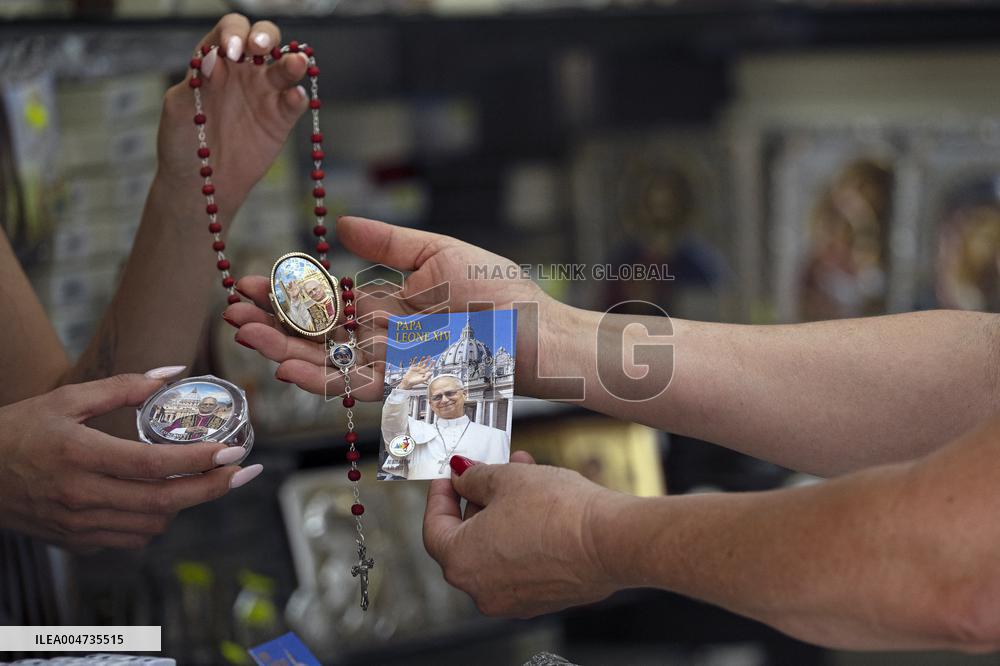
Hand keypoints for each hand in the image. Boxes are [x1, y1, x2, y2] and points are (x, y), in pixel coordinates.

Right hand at [0, 374, 261, 551]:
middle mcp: (81, 495)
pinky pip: (132, 538)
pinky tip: (162, 497)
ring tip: (204, 479)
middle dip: (213, 488)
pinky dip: (156, 520)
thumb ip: (123, 386)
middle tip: (245, 473)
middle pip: (164, 502)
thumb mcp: (66, 399)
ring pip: (153, 524)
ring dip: (186, 503)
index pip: (154, 465)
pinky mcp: (76, 542)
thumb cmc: (19, 430)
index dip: (200, 461)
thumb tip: (173, 372)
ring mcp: (78, 524)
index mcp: (79, 454)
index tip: (235, 452)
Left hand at [156, 14, 308, 208]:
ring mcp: (265, 94)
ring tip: (296, 64)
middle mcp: (244, 71)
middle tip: (260, 48)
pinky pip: (294, 103)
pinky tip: (295, 97)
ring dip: (293, 62)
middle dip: (265, 37)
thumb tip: (212, 58)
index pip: (229, 31)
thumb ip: (195, 83)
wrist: (201, 183)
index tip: (230, 51)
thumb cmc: (183, 143)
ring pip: (285, 68)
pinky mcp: (281, 119)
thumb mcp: (178, 110)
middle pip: (263, 39)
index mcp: (216, 60)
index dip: (233, 33)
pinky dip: (299, 97)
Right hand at [224, 216, 558, 398]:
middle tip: (232, 311)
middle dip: (274, 323)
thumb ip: (388, 244)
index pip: (327, 298)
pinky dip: (318, 380)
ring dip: (283, 351)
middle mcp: (382, 336)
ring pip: (326, 361)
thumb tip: (341, 225)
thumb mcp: (438, 253)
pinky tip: (284, 367)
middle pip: (317, 333)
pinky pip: (352, 387)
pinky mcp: (403, 390)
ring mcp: (390, 364)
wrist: (535, 334)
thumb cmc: (498, 291)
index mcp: (389, 302)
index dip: (290, 292)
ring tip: (244, 335)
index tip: (253, 282)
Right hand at [400, 357, 432, 389]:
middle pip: (425, 364)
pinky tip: (416, 357)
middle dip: (427, 360)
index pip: (428, 367)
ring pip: (420, 363)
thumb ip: (427, 377)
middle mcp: (421, 370)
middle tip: (429, 356)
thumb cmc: (415, 382)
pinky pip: (413, 363)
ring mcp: (416, 368)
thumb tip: (431, 373)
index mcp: (424, 373)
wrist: (408, 382)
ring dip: (422, 359)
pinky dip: (414, 360)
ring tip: (424, 356)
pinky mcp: (412, 367)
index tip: (433, 361)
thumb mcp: (422, 380)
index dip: (431, 364)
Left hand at [422, 452, 627, 617]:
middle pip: (466, 539)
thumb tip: (463, 476)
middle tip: (489, 472)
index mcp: (461, 562)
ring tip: (523, 476)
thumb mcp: (507, 478)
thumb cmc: (558, 513)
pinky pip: (521, 562)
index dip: (440, 495)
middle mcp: (482, 589)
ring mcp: (513, 598)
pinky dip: (522, 534)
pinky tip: (540, 504)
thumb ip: (474, 477)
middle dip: (478, 499)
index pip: (434, 527)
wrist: (611, 540)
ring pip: (496, 548)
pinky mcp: (543, 598)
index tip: (450, 476)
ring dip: (503, 511)